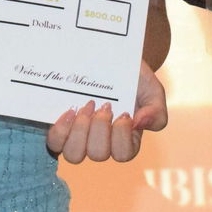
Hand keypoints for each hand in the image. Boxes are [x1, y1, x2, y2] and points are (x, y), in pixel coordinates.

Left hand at [45, 62, 167, 163]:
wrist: (110, 56)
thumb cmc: (133, 77)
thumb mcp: (153, 90)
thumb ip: (156, 111)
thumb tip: (140, 124)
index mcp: (126, 139)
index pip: (123, 154)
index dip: (121, 137)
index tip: (124, 113)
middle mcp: (102, 142)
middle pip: (98, 154)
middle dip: (100, 129)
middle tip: (105, 105)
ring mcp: (80, 137)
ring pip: (74, 154)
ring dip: (80, 131)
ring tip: (86, 106)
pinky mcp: (62, 127)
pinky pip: (55, 143)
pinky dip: (61, 130)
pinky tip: (69, 111)